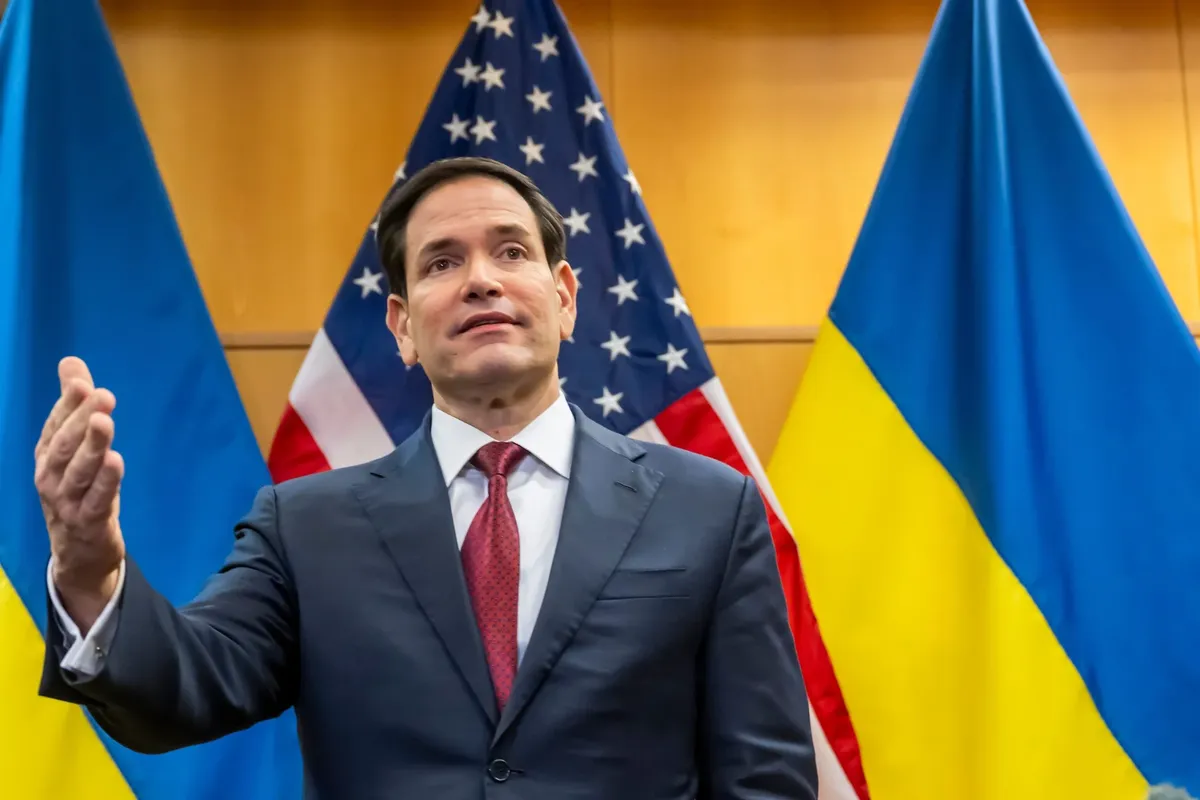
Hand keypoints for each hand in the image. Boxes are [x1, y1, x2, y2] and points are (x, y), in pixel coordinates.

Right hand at [34, 357, 125, 631]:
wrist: (79, 552)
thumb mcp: (74, 448)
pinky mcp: (89, 523)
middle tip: (101, 395)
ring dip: (92, 446)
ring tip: (104, 423)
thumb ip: (73, 405)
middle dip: (80, 419)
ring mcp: (67, 502)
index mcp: (47, 456)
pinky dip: (105, 482)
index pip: (54, 426)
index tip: (81, 382)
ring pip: (78, 472)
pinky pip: (96, 500)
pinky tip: (116, 462)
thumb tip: (71, 361)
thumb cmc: (78, 489)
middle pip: (64, 446)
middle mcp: (51, 478)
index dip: (66, 405)